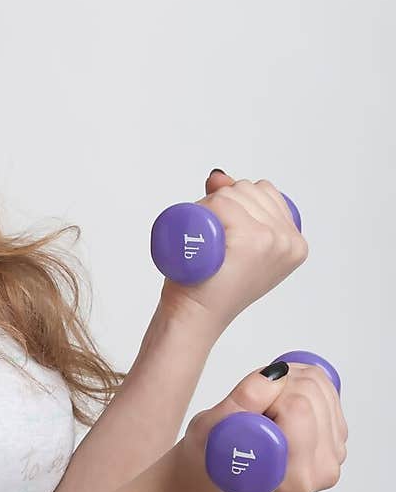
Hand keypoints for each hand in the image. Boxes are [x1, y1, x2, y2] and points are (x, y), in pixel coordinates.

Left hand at [158, 169, 308, 335]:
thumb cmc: (209, 282)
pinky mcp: (253, 239)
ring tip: (208, 244)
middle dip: (221, 203)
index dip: (235, 203)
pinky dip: (204, 212)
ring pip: (231, 194)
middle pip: (247, 189)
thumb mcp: (232, 240)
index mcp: (295, 242)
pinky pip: (221, 203)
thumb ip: (233, 206)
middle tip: (212, 242)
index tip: (224, 234)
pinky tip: (205, 241)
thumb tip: (219, 176)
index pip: (263, 192)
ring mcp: (274, 239)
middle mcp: (291, 240)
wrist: (196, 316)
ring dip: (209, 208)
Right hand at [180, 358, 347, 491]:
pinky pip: (327, 388)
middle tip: (255, 406)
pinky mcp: (337, 438)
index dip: (270, 394)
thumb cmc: (212, 454)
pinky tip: (282, 402)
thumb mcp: (212, 427)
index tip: (250, 408)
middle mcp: (321, 470)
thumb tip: (278, 373)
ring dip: (290, 382)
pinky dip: (302, 383)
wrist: (222, 469)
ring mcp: (334, 454)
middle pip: (311, 394)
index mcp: (294, 476)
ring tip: (266, 405)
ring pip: (320, 386)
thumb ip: (245, 400)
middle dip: (279, 387)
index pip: (298, 409)